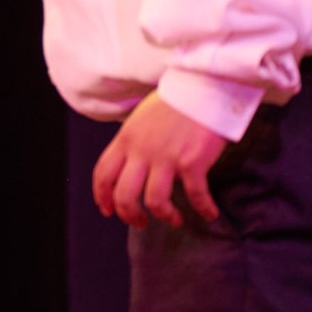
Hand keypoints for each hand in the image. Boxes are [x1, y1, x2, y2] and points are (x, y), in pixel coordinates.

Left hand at [93, 90, 228, 227]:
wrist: (202, 88)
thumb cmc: (174, 103)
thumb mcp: (140, 120)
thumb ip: (132, 143)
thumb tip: (130, 163)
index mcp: (125, 140)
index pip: (103, 174)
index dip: (102, 196)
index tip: (108, 210)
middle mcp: (141, 151)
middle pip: (124, 195)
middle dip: (129, 215)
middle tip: (139, 222)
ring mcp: (165, 158)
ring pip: (154, 201)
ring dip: (164, 216)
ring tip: (173, 219)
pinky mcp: (192, 163)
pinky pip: (195, 196)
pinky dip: (204, 209)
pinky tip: (210, 213)